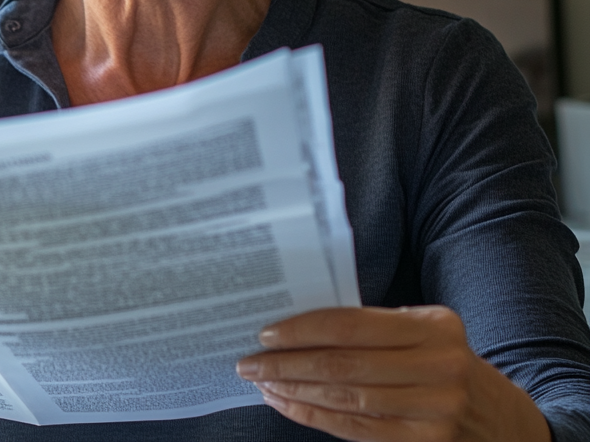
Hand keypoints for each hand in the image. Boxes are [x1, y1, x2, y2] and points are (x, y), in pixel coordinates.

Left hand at [236, 306, 549, 441]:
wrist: (506, 421)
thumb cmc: (446, 362)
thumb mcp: (425, 332)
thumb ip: (376, 327)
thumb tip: (298, 325)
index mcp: (433, 326)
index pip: (353, 325)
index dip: (305, 329)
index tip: (266, 333)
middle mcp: (438, 367)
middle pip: (345, 365)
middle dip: (288, 364)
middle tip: (249, 362)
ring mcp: (435, 410)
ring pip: (347, 400)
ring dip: (296, 391)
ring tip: (262, 383)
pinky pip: (358, 430)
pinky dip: (316, 417)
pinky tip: (289, 405)